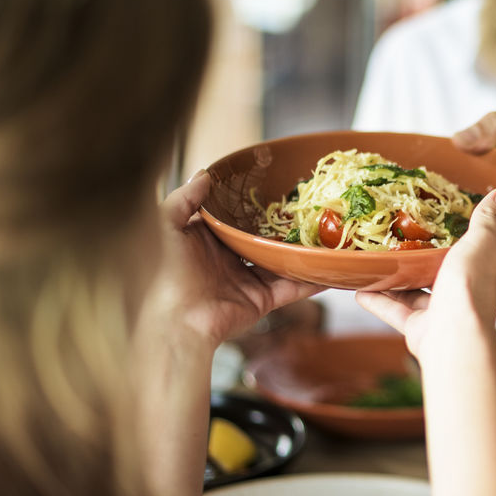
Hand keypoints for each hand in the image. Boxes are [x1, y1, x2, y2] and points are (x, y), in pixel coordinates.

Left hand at [145, 171, 323, 350]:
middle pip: (261, 237)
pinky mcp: (261, 300)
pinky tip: (329, 268)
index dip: (250, 203)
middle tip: (306, 206)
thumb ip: (183, 198)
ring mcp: (246, 280)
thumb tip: (204, 174)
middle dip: (281, 225)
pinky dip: (311, 281)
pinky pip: (291, 288)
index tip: (273, 185)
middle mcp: (227, 258)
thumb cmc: (165, 272)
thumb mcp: (165, 226)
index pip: (233, 217)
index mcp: (206, 240)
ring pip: (280, 261)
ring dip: (300, 250)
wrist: (177, 321)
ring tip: (325, 232)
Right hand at [356, 186, 495, 357]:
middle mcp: (475, 295)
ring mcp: (447, 313)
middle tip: (434, 239)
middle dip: (451, 261)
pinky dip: (380, 301)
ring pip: (425, 294)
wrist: (450, 336)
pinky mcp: (422, 328)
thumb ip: (489, 220)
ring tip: (389, 259)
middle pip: (467, 276)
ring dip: (406, 281)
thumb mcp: (480, 244)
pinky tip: (362, 288)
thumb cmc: (471, 288)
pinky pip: (397, 311)